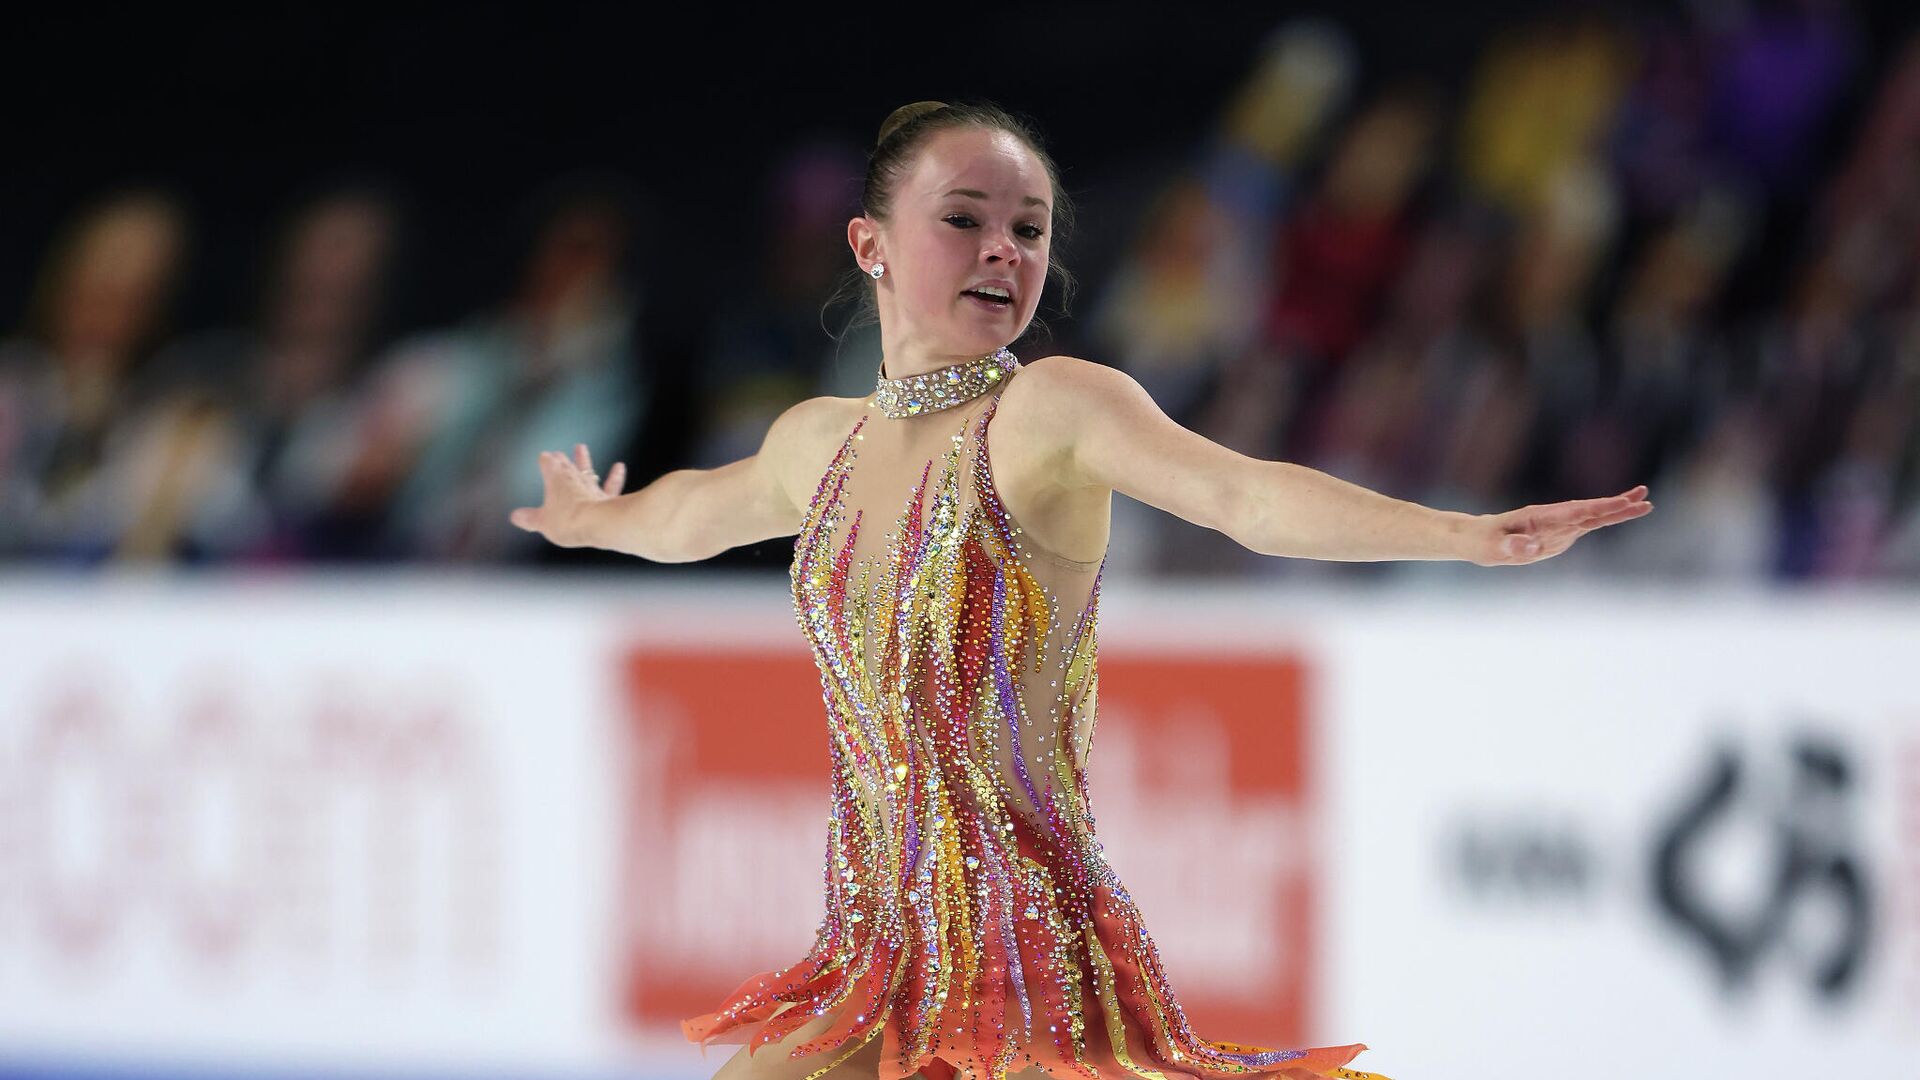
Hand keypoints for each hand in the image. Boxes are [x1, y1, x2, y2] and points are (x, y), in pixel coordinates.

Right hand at [509, 442, 626, 547]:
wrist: (600, 524)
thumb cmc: (569, 521)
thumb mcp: (542, 522)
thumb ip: (529, 518)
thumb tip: (516, 516)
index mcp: (555, 479)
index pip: (547, 464)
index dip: (545, 460)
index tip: (543, 456)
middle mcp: (574, 479)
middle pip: (565, 465)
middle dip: (560, 459)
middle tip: (557, 453)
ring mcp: (591, 488)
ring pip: (586, 470)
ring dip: (583, 459)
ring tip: (581, 447)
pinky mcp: (607, 498)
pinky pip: (612, 484)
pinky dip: (615, 476)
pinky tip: (619, 467)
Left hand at [1467, 485, 1651, 565]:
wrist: (1478, 537)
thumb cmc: (1483, 541)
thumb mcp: (1492, 547)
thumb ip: (1510, 546)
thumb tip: (1530, 547)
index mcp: (1539, 517)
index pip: (1575, 511)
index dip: (1599, 507)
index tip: (1622, 502)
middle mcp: (1553, 519)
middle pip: (1590, 511)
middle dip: (1617, 505)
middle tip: (1646, 497)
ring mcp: (1558, 527)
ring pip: (1592, 517)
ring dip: (1617, 511)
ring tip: (1645, 504)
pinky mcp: (1559, 535)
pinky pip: (1586, 527)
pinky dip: (1605, 520)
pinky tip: (1623, 514)